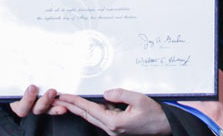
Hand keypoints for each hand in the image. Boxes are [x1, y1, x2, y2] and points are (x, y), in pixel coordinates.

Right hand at [0, 85, 65, 116]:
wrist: (24, 75)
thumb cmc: (12, 82)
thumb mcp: (2, 87)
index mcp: (18, 104)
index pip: (22, 108)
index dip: (27, 100)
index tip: (32, 87)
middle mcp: (30, 106)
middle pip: (36, 109)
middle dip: (43, 102)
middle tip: (50, 90)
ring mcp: (41, 104)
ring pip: (47, 108)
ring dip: (53, 103)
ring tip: (57, 93)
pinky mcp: (51, 101)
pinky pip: (56, 105)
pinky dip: (61, 104)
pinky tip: (65, 101)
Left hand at [54, 88, 170, 135]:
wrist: (165, 126)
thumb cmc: (154, 114)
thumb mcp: (139, 99)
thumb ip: (120, 94)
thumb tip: (105, 93)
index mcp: (114, 122)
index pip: (89, 110)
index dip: (75, 101)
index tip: (64, 96)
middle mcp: (111, 128)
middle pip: (86, 115)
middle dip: (71, 106)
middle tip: (58, 98)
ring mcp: (114, 129)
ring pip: (92, 116)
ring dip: (79, 108)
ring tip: (67, 100)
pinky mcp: (117, 127)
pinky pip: (101, 116)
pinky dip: (91, 109)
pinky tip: (85, 104)